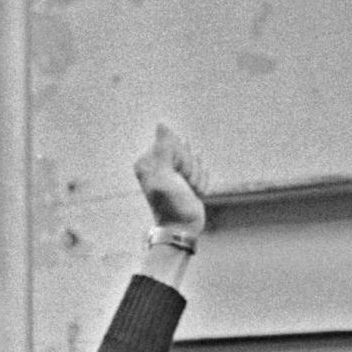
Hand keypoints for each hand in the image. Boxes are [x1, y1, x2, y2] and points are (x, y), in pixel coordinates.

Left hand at [135, 123, 205, 239]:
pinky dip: (202, 182)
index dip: (179, 158)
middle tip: (182, 185)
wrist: (182, 228)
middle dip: (189, 168)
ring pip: (196, 159)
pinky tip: (194, 193)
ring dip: (196, 177)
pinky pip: (202, 169)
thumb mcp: (165, 175)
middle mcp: (159, 163)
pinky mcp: (186, 178)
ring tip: (188, 191)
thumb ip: (163, 148)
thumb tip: (161, 123)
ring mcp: (174, 171)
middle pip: (185, 149)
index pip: (172, 142)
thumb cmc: (171, 204)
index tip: (175, 176)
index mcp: (148, 161)